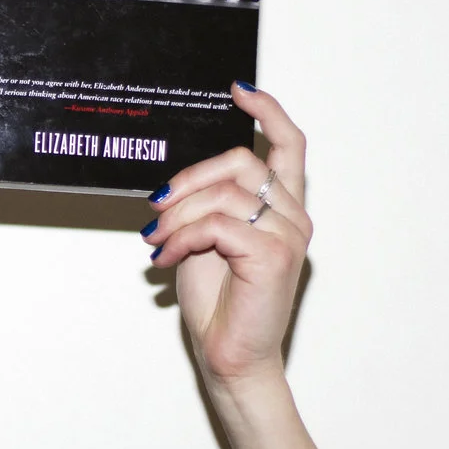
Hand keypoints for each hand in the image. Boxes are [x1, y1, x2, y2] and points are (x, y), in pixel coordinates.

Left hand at [139, 85, 310, 388]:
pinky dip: (182, 238)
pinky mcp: (274, 256)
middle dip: (189, 178)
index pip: (289, 144)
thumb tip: (174, 180)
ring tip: (155, 240)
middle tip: (155, 205)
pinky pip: (218, 226)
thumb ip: (207, 204)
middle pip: (242, 162)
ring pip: (224, 194)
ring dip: (178, 214)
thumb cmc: (219, 303)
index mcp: (282, 208)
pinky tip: (165, 258)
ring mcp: (288, 236)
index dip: (267, 111)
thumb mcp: (206, 239)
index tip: (237, 90)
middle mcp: (293, 217)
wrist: (229, 358)